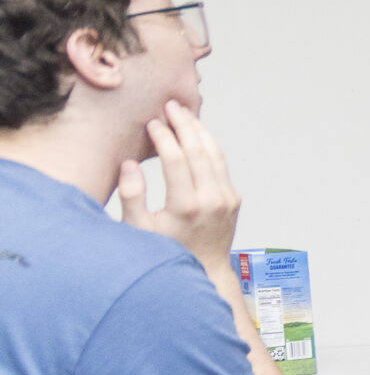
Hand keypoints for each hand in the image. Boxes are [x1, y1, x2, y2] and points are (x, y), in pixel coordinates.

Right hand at [116, 103, 239, 268]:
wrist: (205, 269)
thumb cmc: (167, 251)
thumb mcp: (139, 230)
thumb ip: (132, 197)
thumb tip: (130, 164)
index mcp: (186, 206)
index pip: (176, 160)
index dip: (164, 137)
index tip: (152, 123)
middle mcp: (211, 199)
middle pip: (198, 151)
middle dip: (184, 125)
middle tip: (171, 105)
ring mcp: (226, 199)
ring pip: (215, 154)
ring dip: (199, 131)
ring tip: (184, 113)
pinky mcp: (234, 199)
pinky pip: (222, 165)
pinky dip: (209, 146)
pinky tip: (197, 134)